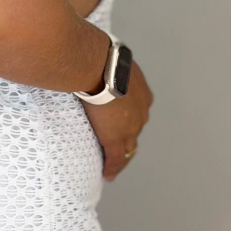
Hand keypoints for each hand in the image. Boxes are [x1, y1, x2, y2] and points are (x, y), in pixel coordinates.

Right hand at [79, 59, 153, 180]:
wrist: (100, 66)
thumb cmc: (100, 56)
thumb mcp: (110, 60)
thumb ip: (105, 66)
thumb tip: (89, 55)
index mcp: (141, 92)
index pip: (137, 113)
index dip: (129, 122)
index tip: (122, 127)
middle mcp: (141, 111)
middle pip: (135, 132)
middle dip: (127, 142)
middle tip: (117, 151)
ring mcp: (130, 127)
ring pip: (128, 149)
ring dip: (121, 159)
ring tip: (112, 168)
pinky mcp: (115, 138)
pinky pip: (116, 159)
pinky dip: (112, 168)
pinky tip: (107, 175)